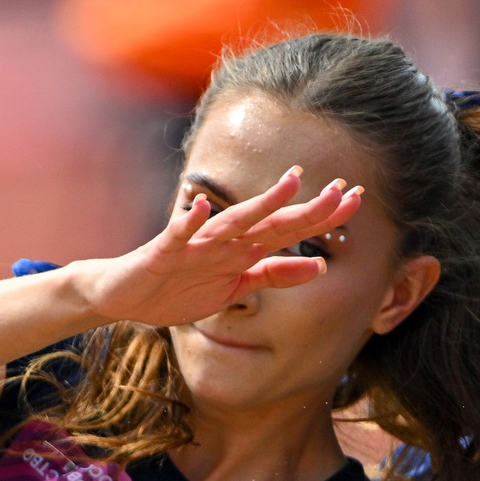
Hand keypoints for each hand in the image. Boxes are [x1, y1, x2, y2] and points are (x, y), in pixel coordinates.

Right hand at [71, 166, 364, 331]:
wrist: (124, 296)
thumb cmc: (178, 290)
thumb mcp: (234, 289)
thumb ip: (273, 276)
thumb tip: (319, 266)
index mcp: (242, 251)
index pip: (290, 231)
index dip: (322, 217)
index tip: (355, 198)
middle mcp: (224, 242)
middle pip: (271, 223)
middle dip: (306, 208)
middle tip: (342, 188)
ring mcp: (194, 245)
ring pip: (233, 223)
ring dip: (260, 204)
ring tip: (289, 184)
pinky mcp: (163, 253)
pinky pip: (177, 236)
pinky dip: (188, 222)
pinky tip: (200, 205)